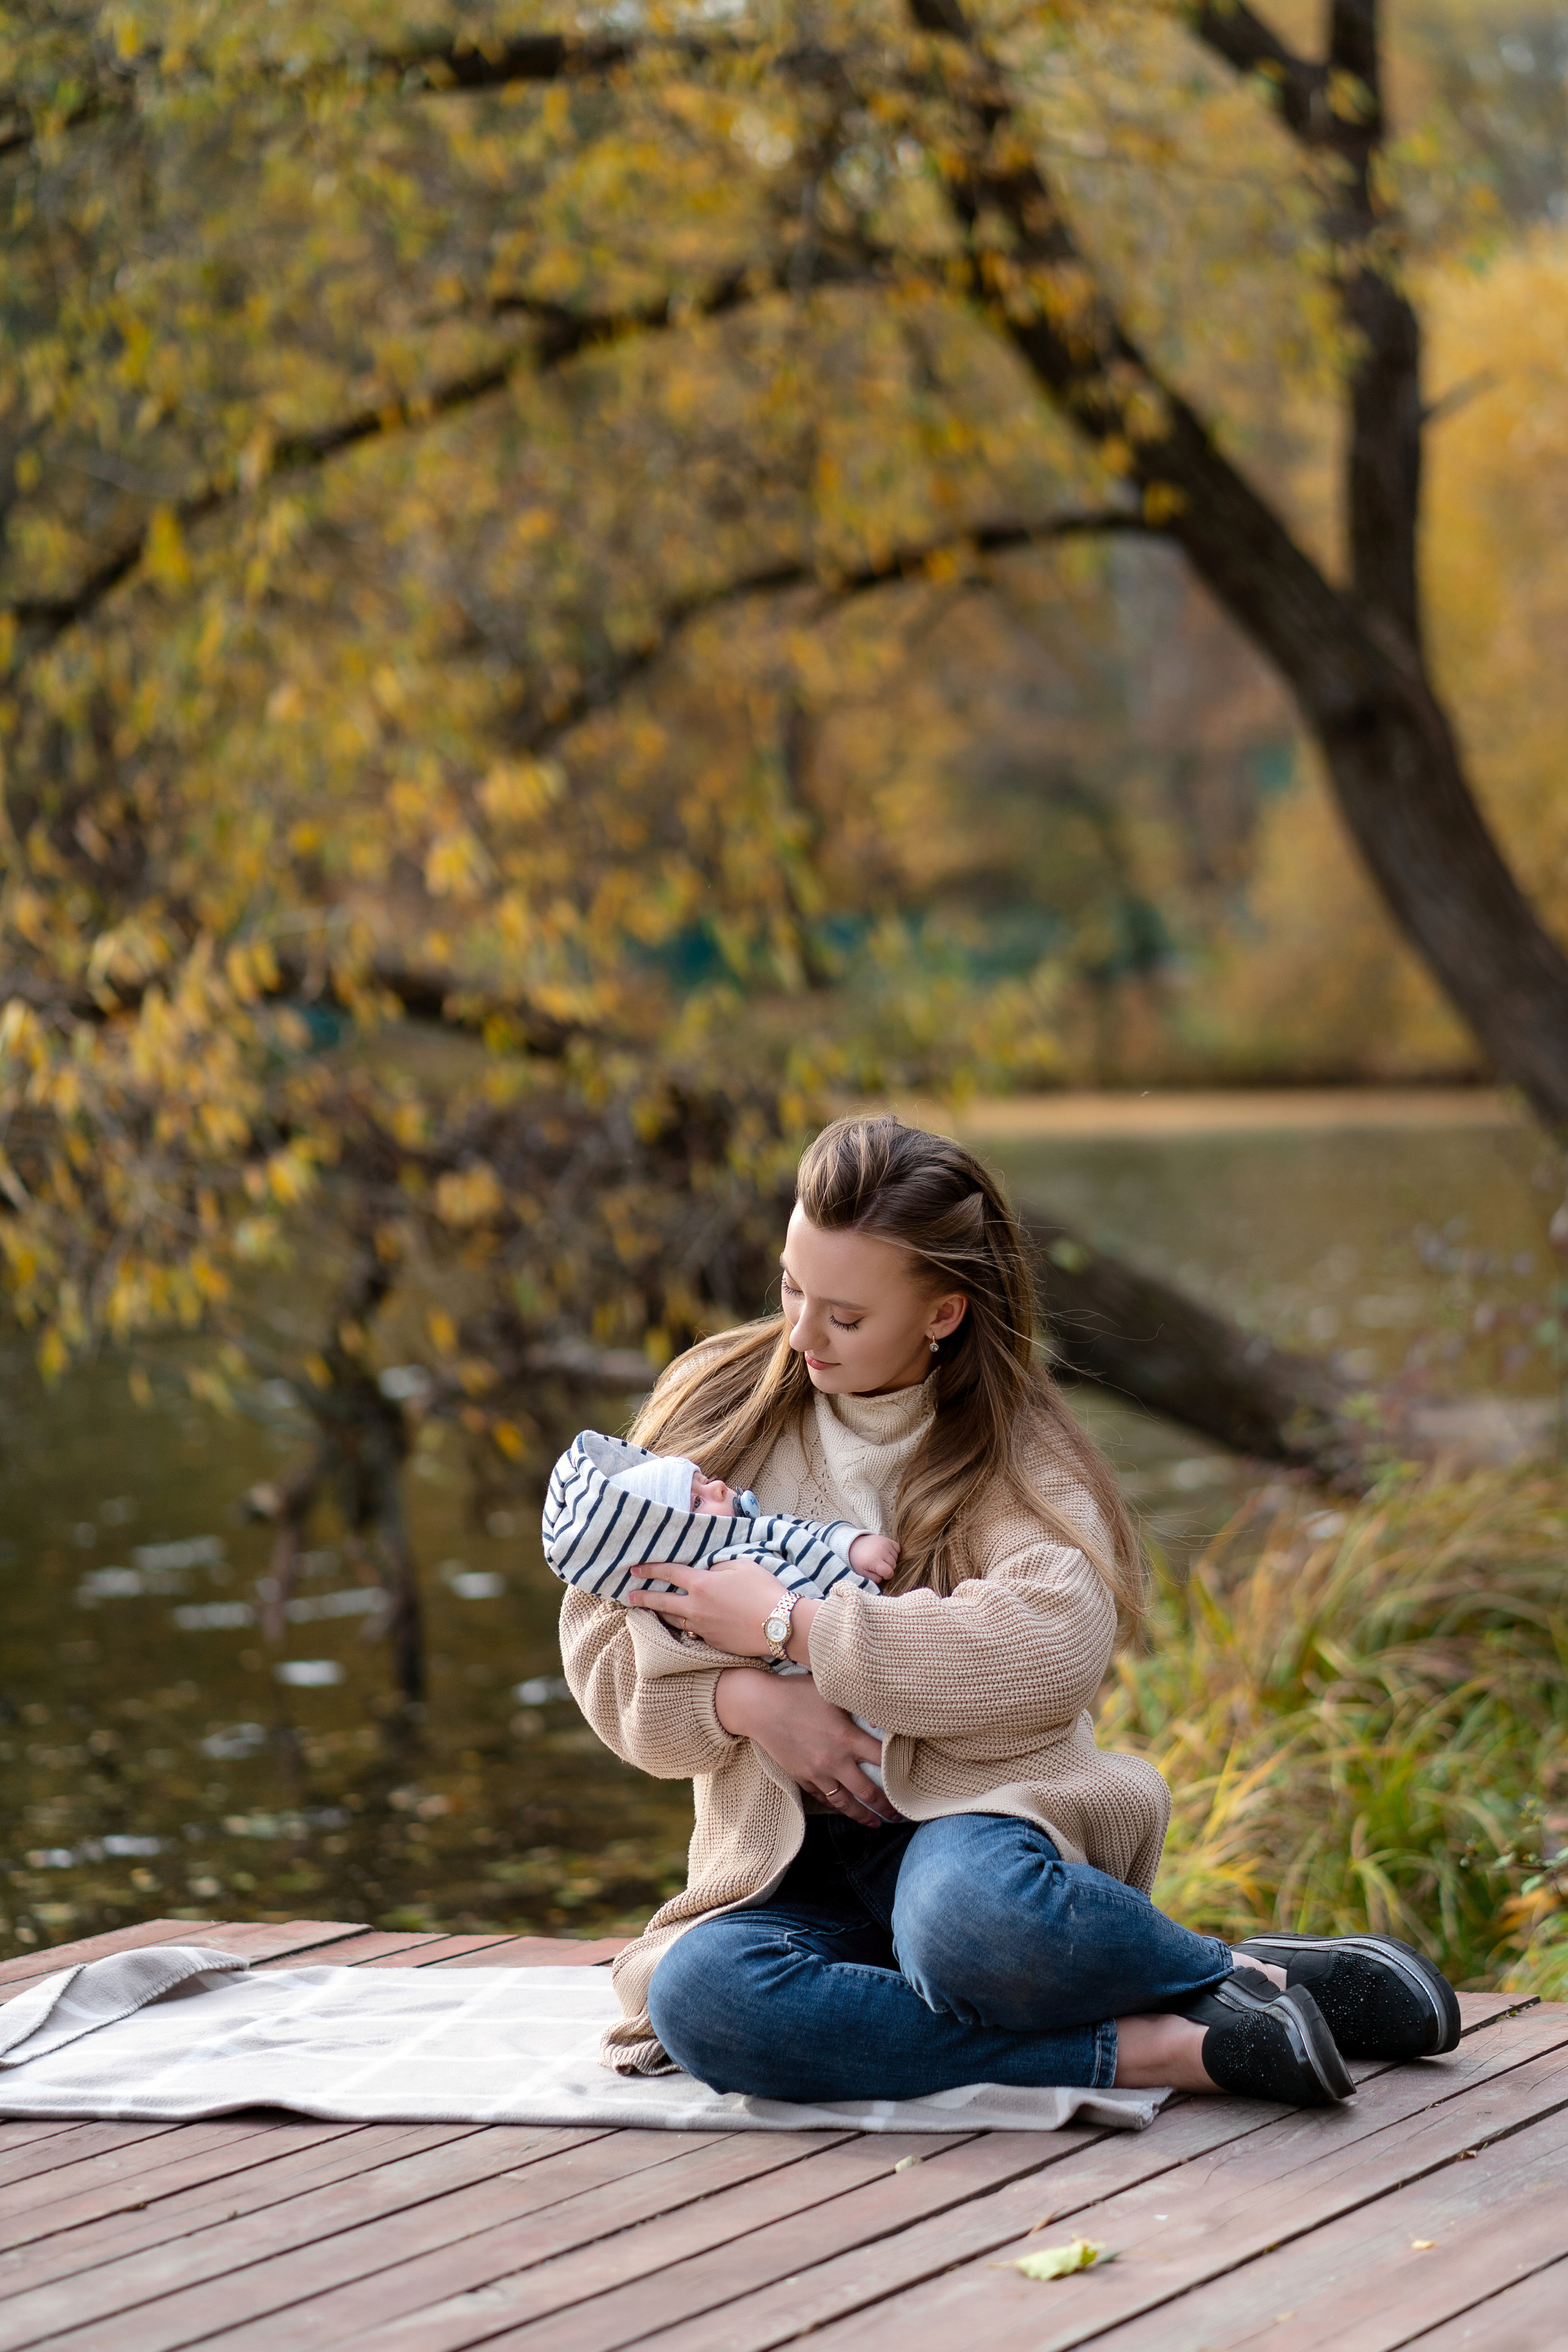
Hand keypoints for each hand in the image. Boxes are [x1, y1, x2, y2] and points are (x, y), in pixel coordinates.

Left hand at [624, 1557, 813, 1658]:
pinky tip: (683, 1624)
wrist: (779, 1624)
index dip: (650, 1569)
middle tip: (629, 1595)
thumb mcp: (741, 1566)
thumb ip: (718, 1566)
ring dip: (659, 1614)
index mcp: (700, 1584)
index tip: (636, 1568)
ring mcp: (702, 1628)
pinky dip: (684, 1626)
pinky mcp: (712, 1642)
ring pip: (673, 1620)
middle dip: (643, 1597)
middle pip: (661, 1601)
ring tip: (650, 1610)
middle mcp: (695, 1607)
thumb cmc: (763, 1590)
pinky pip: (692, 1632)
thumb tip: (708, 1571)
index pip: (668, 1573)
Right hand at [715, 1668, 898, 1826]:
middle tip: (899, 1816)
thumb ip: (860, 1704)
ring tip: (875, 1823)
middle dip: (886, 1807)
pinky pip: (821, 1797)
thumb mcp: (832, 1692)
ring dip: (862, 1815)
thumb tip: (884, 1717)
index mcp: (846, 1738)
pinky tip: (843, 1807)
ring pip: (844, 1802)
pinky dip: (835, 1805)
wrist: (759, 1706)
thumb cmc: (797, 1692)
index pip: (881, 1760)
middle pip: (868, 1792)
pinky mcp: (800, 1777)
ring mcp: (816, 1772)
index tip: (910, 1782)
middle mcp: (834, 1761)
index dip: (899, 1772)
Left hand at [847, 1531, 898, 1580]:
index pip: (889, 1572)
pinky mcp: (887, 1539)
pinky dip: (894, 1552)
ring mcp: (885, 1544)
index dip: (887, 1576)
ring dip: (891, 1560)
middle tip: (879, 1566)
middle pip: (893, 1565)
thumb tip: (883, 1578)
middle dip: (888, 1568)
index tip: (881, 1574)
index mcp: (875, 1561)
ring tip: (881, 1559)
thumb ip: (874, 1578)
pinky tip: (886, 1553)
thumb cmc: (859, 1560)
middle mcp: (881, 1552)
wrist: (854, 1544)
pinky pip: (897, 1548)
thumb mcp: (862, 1572)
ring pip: (896, 1557)